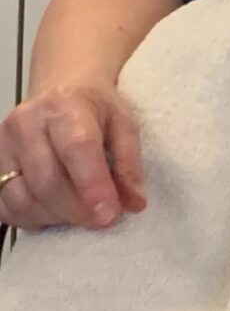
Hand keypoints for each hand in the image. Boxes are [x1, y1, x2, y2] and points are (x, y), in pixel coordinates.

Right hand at [0, 82, 145, 230]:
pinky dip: (32, 219)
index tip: (110, 215)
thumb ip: (129, 163)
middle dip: (78, 210)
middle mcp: (26, 123)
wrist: (60, 91)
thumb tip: (134, 203)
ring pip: (23, 200)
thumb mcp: (123, 124)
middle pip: (47, 182)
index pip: (77, 149)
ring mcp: (3, 146)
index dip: (93, 187)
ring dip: (56, 217)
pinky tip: (54, 210)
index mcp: (65, 106)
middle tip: (103, 220)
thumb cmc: (94, 109)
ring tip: (80, 211)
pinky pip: (6, 208)